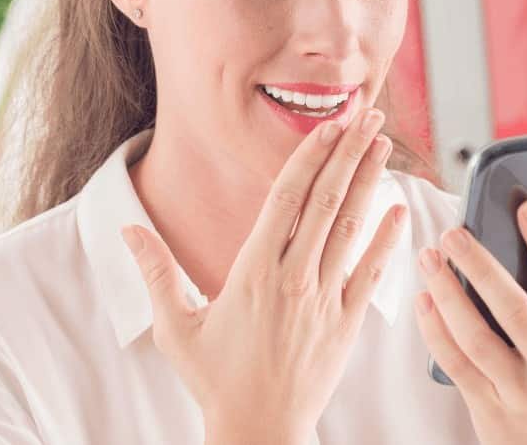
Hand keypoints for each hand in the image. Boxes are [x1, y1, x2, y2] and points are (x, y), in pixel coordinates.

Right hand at [120, 108, 408, 443]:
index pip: (286, 199)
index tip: (327, 126)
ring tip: (383, 144)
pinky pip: (371, 274)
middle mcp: (294, 278)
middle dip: (348, 153)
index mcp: (253, 271)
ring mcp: (324, 299)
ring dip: (369, 182)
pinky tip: (399, 210)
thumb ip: (156, 271)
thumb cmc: (214, 378)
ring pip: (350, 228)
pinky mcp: (347, 322)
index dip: (309, 158)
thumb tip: (128, 229)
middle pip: (325, 202)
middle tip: (366, 113)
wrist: (259, 432)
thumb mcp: (175, 326)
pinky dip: (386, 240)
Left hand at [414, 200, 526, 444]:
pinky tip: (423, 299)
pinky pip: (454, 364)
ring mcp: (521, 393)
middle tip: (454, 232)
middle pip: (516, 309)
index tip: (526, 206)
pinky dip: (434, 329)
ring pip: (476, 337)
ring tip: (429, 258)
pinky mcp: (488, 409)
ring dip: (447, 293)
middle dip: (481, 266)